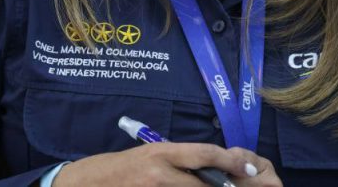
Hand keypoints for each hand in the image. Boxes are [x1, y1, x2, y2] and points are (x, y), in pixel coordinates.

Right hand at [53, 142, 281, 186]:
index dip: (231, 161)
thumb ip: (177, 161)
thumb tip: (212, 167)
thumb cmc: (119, 168)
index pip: (204, 153)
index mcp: (161, 152)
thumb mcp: (148, 155)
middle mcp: (160, 172)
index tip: (251, 167)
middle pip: (205, 183)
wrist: (86, 185)